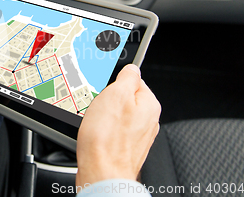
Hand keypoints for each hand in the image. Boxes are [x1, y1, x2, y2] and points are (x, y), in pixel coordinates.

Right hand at [76, 64, 160, 185]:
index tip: (104, 87)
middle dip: (107, 100)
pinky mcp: (124, 148)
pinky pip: (112, 131)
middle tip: (98, 106)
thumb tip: (132, 68)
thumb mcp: (115, 94)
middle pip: (123, 98)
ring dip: (103, 116)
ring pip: (116, 116)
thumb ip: (127, 77)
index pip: (133, 80)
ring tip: (95, 123)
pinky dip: (102, 131)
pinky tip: (95, 135)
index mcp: (149, 104)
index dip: (115, 81)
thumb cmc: (107, 138)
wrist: (101, 174)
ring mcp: (137, 136)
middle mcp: (147, 121)